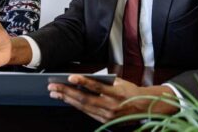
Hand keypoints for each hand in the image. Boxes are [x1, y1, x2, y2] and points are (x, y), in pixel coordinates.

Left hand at [48, 75, 178, 122]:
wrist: (144, 107)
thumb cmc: (129, 90)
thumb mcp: (119, 82)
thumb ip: (102, 81)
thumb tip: (82, 78)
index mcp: (117, 94)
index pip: (96, 87)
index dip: (83, 82)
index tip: (70, 77)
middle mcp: (111, 106)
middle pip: (85, 99)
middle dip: (66, 92)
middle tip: (52, 86)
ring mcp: (107, 115)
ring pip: (83, 107)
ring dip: (67, 99)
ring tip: (54, 93)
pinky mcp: (104, 120)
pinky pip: (87, 112)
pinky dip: (75, 105)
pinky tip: (66, 99)